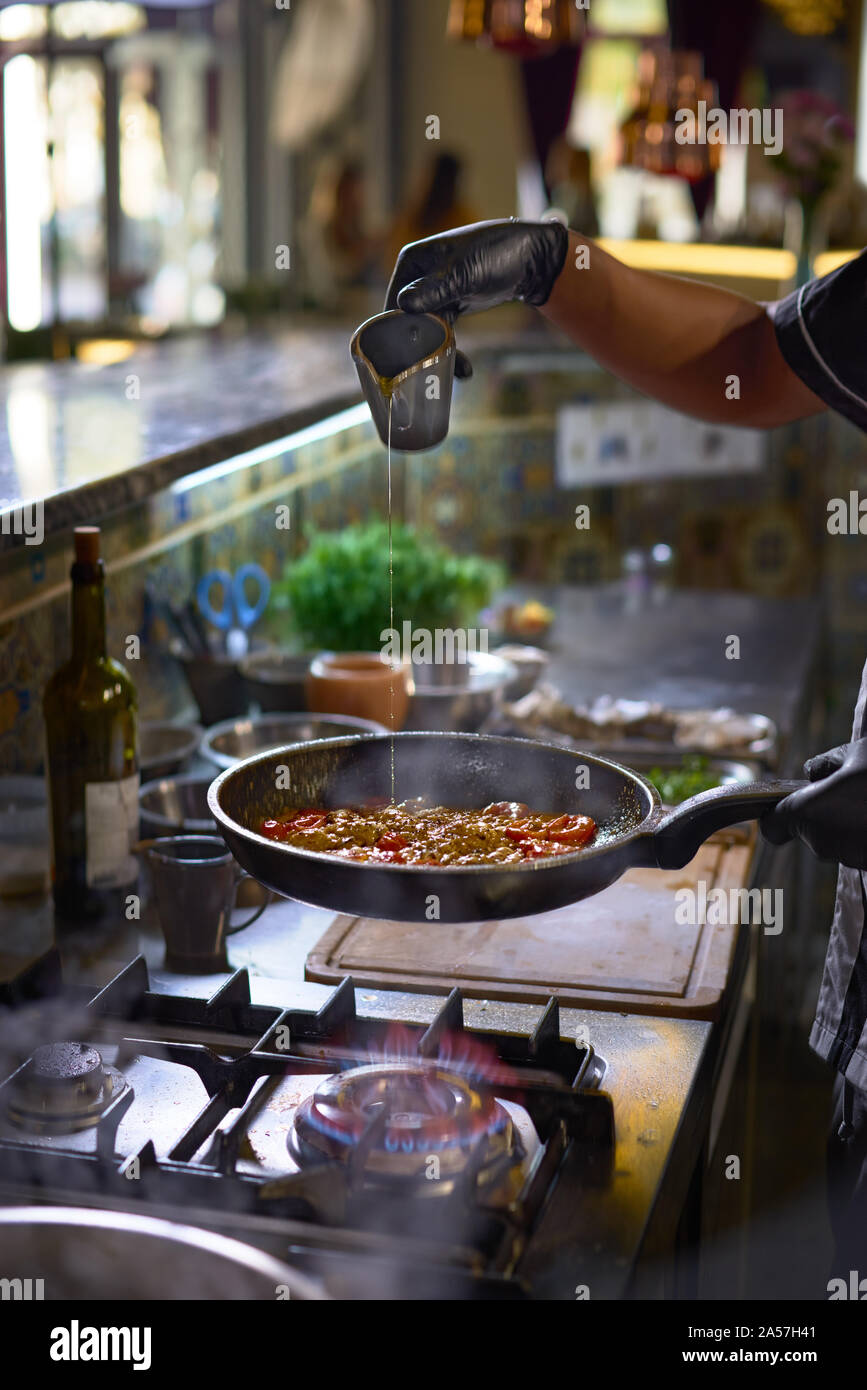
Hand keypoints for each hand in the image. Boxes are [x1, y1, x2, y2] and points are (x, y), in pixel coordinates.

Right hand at [384, 218, 568, 379]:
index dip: (398, 333)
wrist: (532, 258)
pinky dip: (451, 350)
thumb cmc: (497, 253)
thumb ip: (435, 290)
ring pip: (426, 331)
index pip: (393, 304)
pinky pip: (442, 333)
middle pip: (407, 321)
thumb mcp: (465, 272)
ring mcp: (434, 293)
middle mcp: (417, 277)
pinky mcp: (451, 306)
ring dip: (439, 353)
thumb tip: (403, 305)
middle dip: (421, 348)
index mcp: (412, 262)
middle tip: (432, 371)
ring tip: (461, 372)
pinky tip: (464, 370)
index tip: (411, 359)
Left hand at [761, 737, 866, 867]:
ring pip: (835, 840)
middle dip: (823, 812)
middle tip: (849, 789)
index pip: (774, 826)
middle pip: (808, 830)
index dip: (777, 815)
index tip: (786, 806)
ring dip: (847, 823)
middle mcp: (824, 842)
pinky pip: (858, 847)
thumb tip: (812, 772)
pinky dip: (865, 833)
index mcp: (809, 811)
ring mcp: (850, 857)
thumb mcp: (857, 752)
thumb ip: (826, 763)